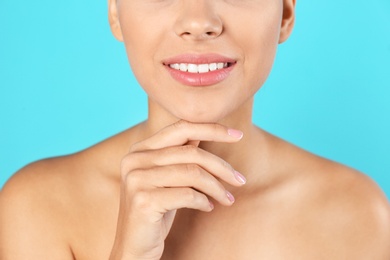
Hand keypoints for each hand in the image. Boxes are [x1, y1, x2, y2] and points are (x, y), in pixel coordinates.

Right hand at [109, 120, 245, 259]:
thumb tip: (207, 134)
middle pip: (191, 152)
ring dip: (217, 187)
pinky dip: (204, 201)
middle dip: (221, 166)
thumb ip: (180, 156)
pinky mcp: (143, 201)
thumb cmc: (156, 211)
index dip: (211, 128)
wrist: (133, 247)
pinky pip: (187, 195)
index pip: (180, 128)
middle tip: (240, 180)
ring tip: (227, 199)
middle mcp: (134, 160)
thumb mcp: (168, 179)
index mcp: (139, 150)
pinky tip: (208, 207)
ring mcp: (137, 180)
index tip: (238, 134)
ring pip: (192, 173)